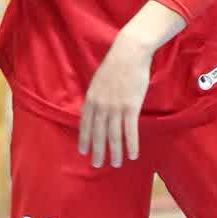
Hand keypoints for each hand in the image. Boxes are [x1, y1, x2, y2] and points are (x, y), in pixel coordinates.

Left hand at [79, 33, 151, 167]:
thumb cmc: (116, 64)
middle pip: (98, 134)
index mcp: (91, 99)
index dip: (85, 139)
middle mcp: (101, 106)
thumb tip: (96, 108)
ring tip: (116, 164)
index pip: (85, 124)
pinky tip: (133, 154)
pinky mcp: (130, 107)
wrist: (129, 53)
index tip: (84, 151)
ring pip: (114, 136)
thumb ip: (97, 96)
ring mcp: (115, 108)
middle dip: (98, 151)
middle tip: (97, 165)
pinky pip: (130, 131)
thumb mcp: (98, 80)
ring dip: (115, 152)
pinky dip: (131, 144)